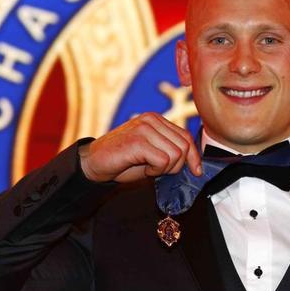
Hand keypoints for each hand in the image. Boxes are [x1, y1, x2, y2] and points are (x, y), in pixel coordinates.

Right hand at [78, 113, 201, 182]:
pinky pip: (163, 161)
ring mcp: (144, 128)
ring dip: (164, 169)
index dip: (194, 156)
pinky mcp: (138, 141)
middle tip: (158, 170)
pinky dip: (155, 171)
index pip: (186, 136)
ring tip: (148, 167)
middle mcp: (151, 119)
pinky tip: (143, 168)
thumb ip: (171, 152)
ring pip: (175, 154)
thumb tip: (196, 164)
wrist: (93, 164)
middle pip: (184, 146)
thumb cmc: (123, 161)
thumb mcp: (152, 154)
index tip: (196, 171)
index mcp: (156, 120)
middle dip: (176, 166)